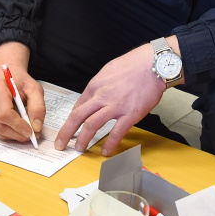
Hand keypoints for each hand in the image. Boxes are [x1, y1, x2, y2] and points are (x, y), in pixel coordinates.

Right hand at [0, 43, 45, 142]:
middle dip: (18, 133)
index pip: (4, 114)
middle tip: (32, 135)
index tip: (31, 131)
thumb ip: (38, 107)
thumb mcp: (34, 89)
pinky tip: (15, 126)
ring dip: (14, 135)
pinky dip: (8, 133)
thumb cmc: (20, 83)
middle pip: (0, 125)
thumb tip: (36, 128)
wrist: (6, 78)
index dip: (18, 125)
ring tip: (25, 130)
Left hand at [56, 40, 171, 153]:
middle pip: (78, 116)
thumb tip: (94, 96)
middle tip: (61, 143)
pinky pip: (117, 132)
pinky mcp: (130, 114)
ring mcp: (116, 106)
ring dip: (83, 139)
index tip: (70, 127)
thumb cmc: (134, 64)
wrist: (154, 64)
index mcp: (96, 85)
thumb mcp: (109, 70)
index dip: (72, 119)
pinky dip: (110, 144)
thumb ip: (100, 85)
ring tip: (79, 148)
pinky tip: (106, 151)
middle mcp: (102, 96)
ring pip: (92, 125)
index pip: (78, 105)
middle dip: (66, 132)